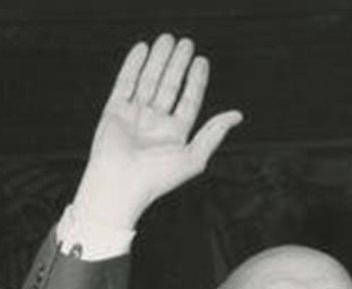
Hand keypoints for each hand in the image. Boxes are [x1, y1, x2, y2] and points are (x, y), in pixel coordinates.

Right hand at [72, 33, 242, 231]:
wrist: (119, 186)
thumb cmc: (156, 178)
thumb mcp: (193, 157)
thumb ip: (214, 134)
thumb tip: (237, 115)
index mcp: (174, 134)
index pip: (188, 100)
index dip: (196, 81)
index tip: (201, 61)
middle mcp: (154, 124)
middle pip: (168, 86)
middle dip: (177, 65)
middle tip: (185, 43)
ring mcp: (134, 116)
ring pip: (148, 81)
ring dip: (158, 60)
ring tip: (167, 39)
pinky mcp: (114, 112)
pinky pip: (124, 84)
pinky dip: (133, 66)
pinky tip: (142, 49)